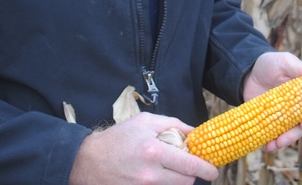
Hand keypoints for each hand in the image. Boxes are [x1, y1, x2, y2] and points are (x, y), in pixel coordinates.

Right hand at [68, 112, 218, 184]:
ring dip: (179, 180)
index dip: (206, 169)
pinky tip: (159, 176)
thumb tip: (195, 133)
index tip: (213, 170)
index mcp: (154, 151)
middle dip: (192, 175)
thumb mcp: (144, 122)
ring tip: (169, 168)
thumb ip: (173, 125)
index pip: (191, 165)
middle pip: (186, 181)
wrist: (88, 161)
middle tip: (190, 166)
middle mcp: (151, 174)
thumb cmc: (117, 139)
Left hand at [242, 52, 301, 151]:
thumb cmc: (271, 64)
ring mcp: (286, 117)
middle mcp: (300, 108)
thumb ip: (301, 68)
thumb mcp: (285, 62)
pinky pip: (274, 135)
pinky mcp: (272, 122)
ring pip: (290, 133)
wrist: (247, 73)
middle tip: (283, 140)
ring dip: (283, 142)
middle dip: (294, 135)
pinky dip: (270, 141)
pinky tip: (265, 146)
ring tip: (272, 147)